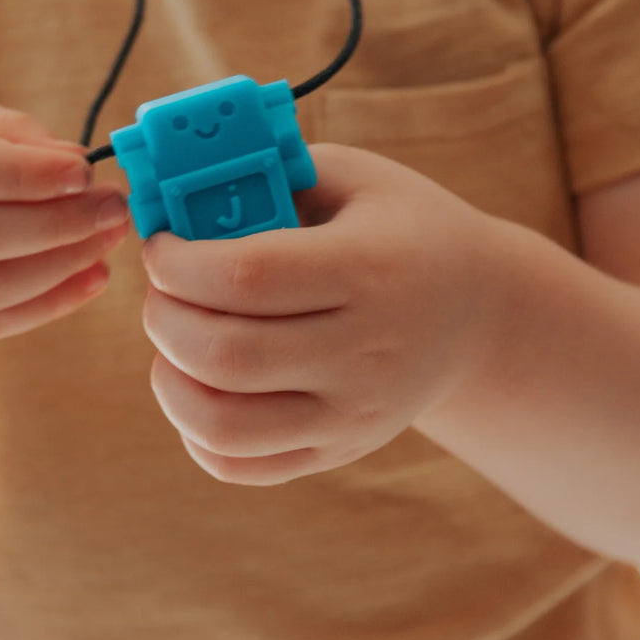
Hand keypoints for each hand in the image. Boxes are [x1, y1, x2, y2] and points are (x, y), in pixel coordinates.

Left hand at [141, 144, 499, 484]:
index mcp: (369, 271)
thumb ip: (274, 174)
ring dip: (170, 381)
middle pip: (226, 356)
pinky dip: (195, 430)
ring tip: (175, 341)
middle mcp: (364, 354)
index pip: (246, 278)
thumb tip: (181, 198)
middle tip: (163, 291)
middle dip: (165, 318)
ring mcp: (352, 415)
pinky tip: (199, 384)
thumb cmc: (402, 230)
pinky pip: (240, 465)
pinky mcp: (337, 451)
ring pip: (223, 426)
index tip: (162, 245)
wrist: (477, 313)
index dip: (180, 263)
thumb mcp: (356, 179)